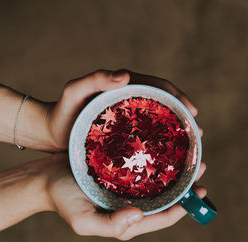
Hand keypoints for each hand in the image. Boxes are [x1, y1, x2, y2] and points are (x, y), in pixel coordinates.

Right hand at [46, 153, 206, 239]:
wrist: (44, 178)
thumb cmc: (62, 200)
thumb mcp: (82, 220)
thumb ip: (110, 225)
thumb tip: (139, 216)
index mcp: (127, 219)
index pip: (162, 217)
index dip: (184, 206)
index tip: (202, 190)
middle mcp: (131, 203)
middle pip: (166, 197)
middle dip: (186, 185)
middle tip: (200, 166)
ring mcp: (126, 186)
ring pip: (158, 180)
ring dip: (175, 169)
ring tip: (189, 152)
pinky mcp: (120, 170)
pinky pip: (144, 166)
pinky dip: (157, 157)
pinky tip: (165, 144)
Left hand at [47, 69, 200, 150]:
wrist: (49, 133)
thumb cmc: (61, 112)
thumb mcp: (74, 92)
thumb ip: (95, 79)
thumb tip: (126, 76)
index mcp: (125, 89)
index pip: (159, 87)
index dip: (178, 97)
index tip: (193, 112)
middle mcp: (131, 103)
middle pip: (165, 106)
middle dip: (184, 117)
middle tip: (198, 134)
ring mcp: (129, 120)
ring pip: (159, 124)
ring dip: (177, 133)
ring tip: (191, 148)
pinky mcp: (124, 136)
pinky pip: (148, 138)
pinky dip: (162, 145)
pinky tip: (170, 158)